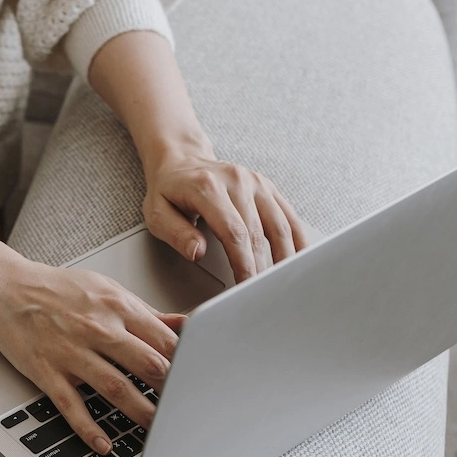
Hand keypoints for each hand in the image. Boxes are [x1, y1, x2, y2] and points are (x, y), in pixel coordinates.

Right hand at [0, 256, 185, 454]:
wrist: (6, 288)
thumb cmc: (57, 290)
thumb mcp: (107, 290)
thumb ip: (146, 313)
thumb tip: (185, 324)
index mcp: (117, 307)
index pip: (164, 340)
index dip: (187, 362)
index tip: (199, 379)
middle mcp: (97, 328)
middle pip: (146, 364)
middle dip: (171, 390)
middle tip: (186, 408)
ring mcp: (71, 352)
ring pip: (116, 388)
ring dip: (141, 413)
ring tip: (159, 429)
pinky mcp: (47, 371)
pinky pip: (71, 405)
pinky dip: (89, 428)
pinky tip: (104, 444)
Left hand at [143, 148, 311, 283]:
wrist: (181, 160)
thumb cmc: (168, 190)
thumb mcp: (157, 213)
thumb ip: (176, 234)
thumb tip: (196, 253)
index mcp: (207, 187)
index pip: (234, 233)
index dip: (243, 265)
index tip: (245, 288)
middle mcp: (236, 181)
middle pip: (258, 234)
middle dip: (262, 270)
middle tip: (262, 295)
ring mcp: (255, 182)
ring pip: (280, 226)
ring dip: (284, 259)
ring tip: (282, 285)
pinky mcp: (267, 187)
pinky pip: (289, 216)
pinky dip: (298, 240)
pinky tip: (300, 260)